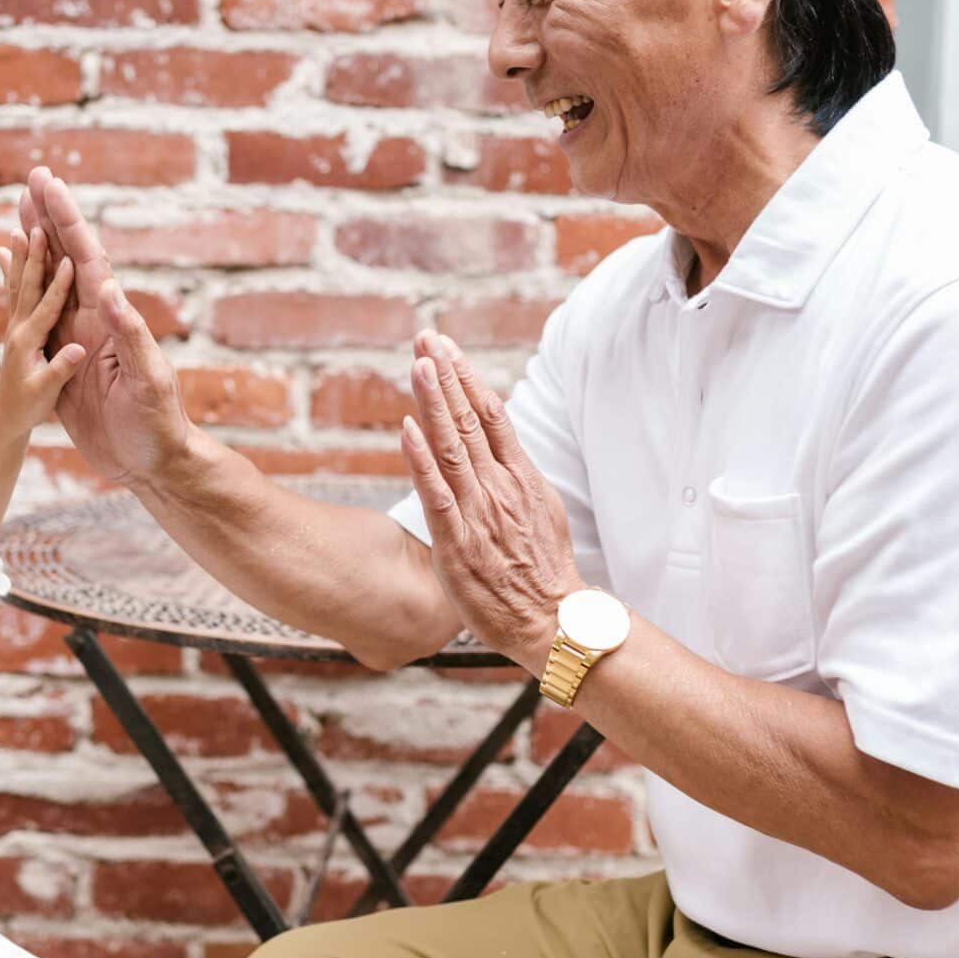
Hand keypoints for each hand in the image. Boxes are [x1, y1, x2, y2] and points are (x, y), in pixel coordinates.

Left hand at [0, 223, 88, 438]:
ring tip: (19, 228)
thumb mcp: (46, 392)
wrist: (5, 417)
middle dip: (34, 256)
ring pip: (19, 284)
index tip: (68, 259)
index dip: (59, 284)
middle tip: (36, 226)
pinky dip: (13, 269)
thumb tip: (78, 350)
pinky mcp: (18, 327)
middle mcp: (20, 328)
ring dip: (21, 255)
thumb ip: (60, 370)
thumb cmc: (27, 408)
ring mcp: (17, 326)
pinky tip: (5, 251)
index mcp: (29, 341)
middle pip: (28, 285)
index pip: (46, 307)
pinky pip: (17, 292)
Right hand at [15, 166, 196, 487]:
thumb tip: (106, 288)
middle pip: (68, 257)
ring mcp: (80, 339)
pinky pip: (42, 318)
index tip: (47, 184)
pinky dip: (28, 292)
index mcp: (111, 318)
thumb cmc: (159, 424)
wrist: (154, 463)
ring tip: (21, 212)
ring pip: (52, 281)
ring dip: (38, 245)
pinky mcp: (68, 363)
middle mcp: (96, 320)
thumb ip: (129, 334)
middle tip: (32, 178)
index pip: (85, 257)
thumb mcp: (146, 379)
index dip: (66, 218)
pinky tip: (17, 280)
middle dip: (50, 217)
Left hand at [398, 333, 583, 673]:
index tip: (447, 348)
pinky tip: (408, 429)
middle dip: (446, 376)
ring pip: (453, 447)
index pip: (492, 415)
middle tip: (427, 338)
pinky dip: (421, 459)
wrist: (550, 619)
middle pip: (470, 420)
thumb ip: (516, 475)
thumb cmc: (542, 570)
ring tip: (418, 364)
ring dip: (434, 402)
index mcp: (520, 477)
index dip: (467, 378)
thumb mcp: (541, 509)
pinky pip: (437, 494)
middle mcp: (500, 487)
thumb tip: (499, 443)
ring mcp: (479, 512)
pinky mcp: (458, 541)